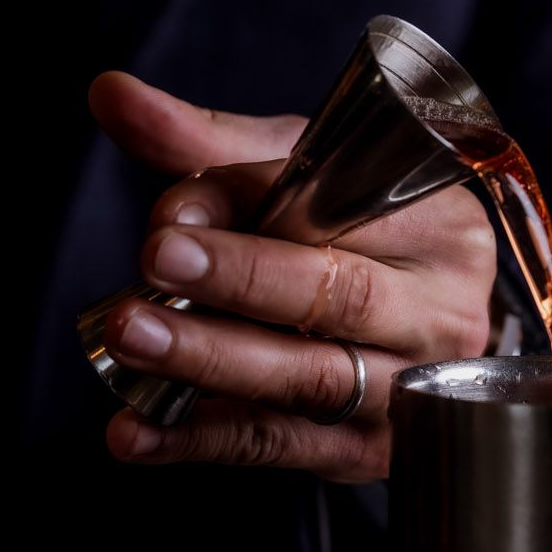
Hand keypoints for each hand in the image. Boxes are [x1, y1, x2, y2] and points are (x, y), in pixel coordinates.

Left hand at [92, 72, 495, 481]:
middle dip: (241, 280)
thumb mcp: (303, 176)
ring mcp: (412, 392)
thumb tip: (110, 94)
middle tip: (154, 265)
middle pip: (339, 297)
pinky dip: (200, 439)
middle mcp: (441, 312)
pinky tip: (135, 431)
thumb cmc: (360, 240)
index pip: (341, 212)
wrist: (425, 338)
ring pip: (311, 379)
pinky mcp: (369, 457)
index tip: (169, 215)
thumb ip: (209, 143)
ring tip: (132, 340)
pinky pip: (280, 447)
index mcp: (439, 225)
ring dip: (213, 361)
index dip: (251, 210)